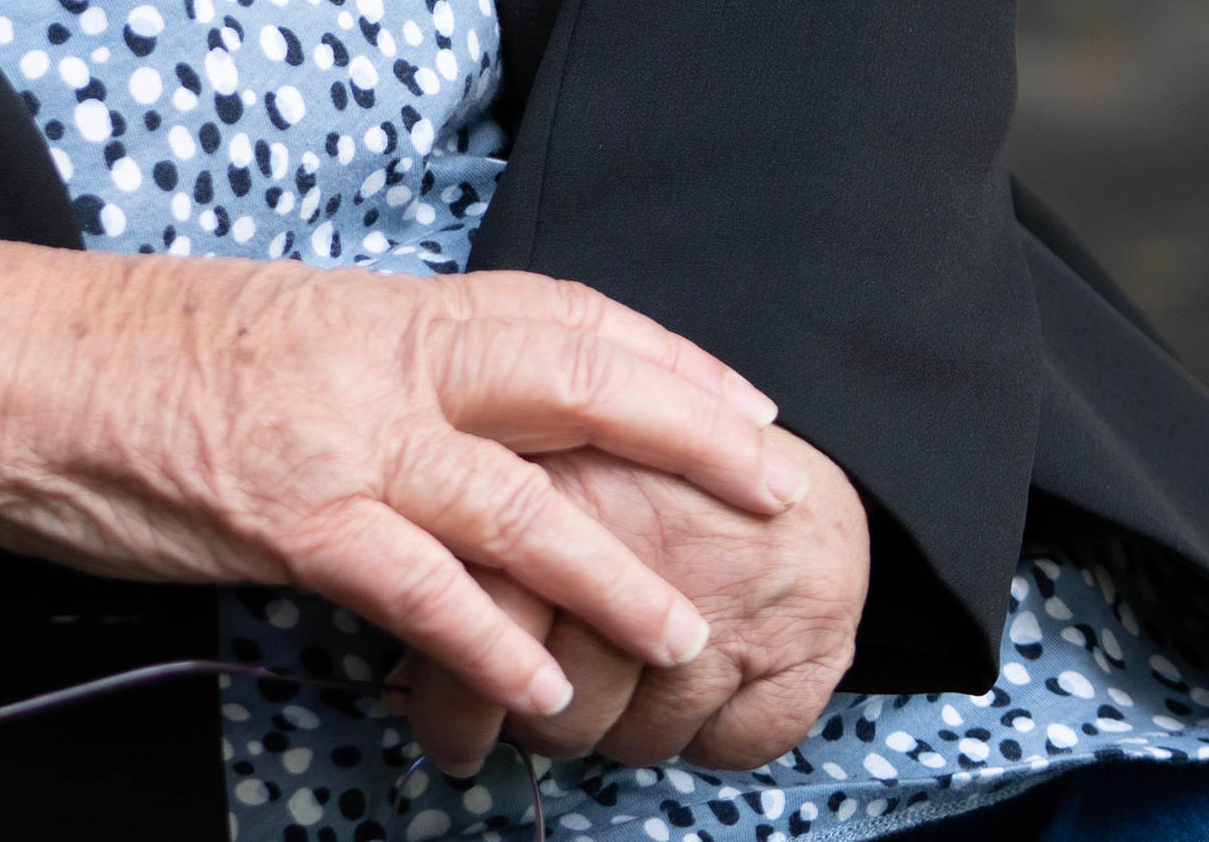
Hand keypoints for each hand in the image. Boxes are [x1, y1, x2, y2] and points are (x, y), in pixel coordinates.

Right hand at [0, 235, 811, 722]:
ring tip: (688, 632)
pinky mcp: (288, 517)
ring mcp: (341, 437)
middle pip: (575, 378)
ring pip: (520, 502)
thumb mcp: (281, 330)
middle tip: (773, 486)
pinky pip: (416, 588)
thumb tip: (449, 408)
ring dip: (617, 573)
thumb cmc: (130, 354)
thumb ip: (377, 367)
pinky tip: (540, 693)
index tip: (738, 395)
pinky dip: (489, 643)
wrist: (17, 370)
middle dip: (687, 431)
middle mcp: (381, 358)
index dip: (661, 355)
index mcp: (383, 308)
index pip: (558, 313)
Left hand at [393, 432, 867, 777]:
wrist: (791, 460)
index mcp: (560, 487)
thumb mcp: (544, 475)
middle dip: (546, 726)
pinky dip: (712, 739)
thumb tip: (403, 656)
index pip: (479, 642)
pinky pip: (728, 748)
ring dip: (628, 730)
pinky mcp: (806, 643)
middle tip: (549, 702)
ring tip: (631, 676)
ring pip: (638, 741)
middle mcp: (643, 544)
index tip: (450, 733)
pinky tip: (702, 686)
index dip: (456, 708)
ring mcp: (729, 598)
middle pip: (558, 712)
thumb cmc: (649, 477)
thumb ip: (477, 543)